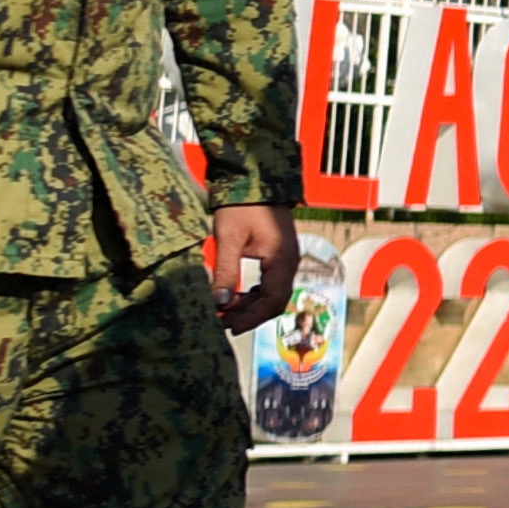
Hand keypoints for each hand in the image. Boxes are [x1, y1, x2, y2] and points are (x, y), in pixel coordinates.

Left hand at [205, 200, 299, 336]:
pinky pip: (269, 283)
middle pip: (275, 301)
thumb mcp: (228, 238)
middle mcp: (289, 262)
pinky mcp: (278, 255)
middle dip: (250, 315)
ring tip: (224, 313)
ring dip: (250, 306)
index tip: (230, 328)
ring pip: (272, 293)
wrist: (255, 180)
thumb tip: (218, 303)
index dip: (253, 318)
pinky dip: (252, 294)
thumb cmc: (241, 207)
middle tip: (223, 324)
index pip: (274, 300)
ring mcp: (286, 259)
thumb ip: (225, 271)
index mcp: (282, 260)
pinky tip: (234, 297)